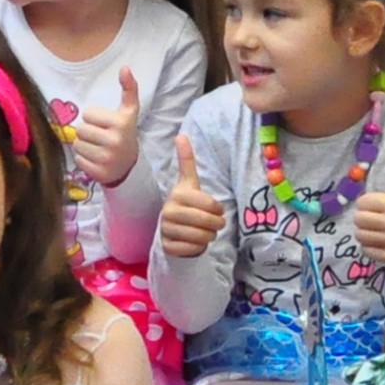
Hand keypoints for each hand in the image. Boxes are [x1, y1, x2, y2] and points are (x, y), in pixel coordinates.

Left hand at [69, 68, 143, 189]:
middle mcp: (115, 141)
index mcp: (121, 123)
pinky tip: (95, 159)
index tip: (105, 124)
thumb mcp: (129, 111)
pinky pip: (78, 161)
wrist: (130, 165)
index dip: (94, 118)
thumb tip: (125, 67)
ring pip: (77, 146)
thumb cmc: (124, 132)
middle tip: (99, 137)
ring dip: (84, 146)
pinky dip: (84, 160)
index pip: (88, 114)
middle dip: (87, 133)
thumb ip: (129, 89)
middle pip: (80, 131)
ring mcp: (108, 159)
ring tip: (97, 148)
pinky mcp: (100, 173)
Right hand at [156, 133, 229, 259]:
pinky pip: (193, 250)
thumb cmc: (185, 204)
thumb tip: (181, 135)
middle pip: (207, 222)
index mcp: (178, 195)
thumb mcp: (188, 183)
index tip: (217, 209)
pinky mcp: (167, 246)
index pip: (210, 204)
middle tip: (215, 224)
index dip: (218, 209)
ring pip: (202, 237)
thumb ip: (186, 161)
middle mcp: (169, 212)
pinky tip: (194, 242)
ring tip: (204, 232)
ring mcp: (166, 230)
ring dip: (208, 237)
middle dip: (216, 225)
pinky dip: (198, 248)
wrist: (170, 228)